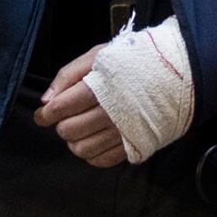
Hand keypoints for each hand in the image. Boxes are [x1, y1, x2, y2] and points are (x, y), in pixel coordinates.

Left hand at [36, 50, 129, 166]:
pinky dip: (92, 154)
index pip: (61, 108)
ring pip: (83, 149)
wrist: (173, 73)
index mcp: (101, 88)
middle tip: (65, 117)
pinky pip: (102, 161)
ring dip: (74, 141)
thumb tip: (45, 100)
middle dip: (61, 125)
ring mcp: (124, 133)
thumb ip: (68, 75)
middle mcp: (112, 114)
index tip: (42, 115)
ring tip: (79, 129)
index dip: (46, 114)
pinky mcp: (134, 146)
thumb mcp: (97, 56)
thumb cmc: (131, 61)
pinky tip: (94, 139)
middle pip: (69, 130)